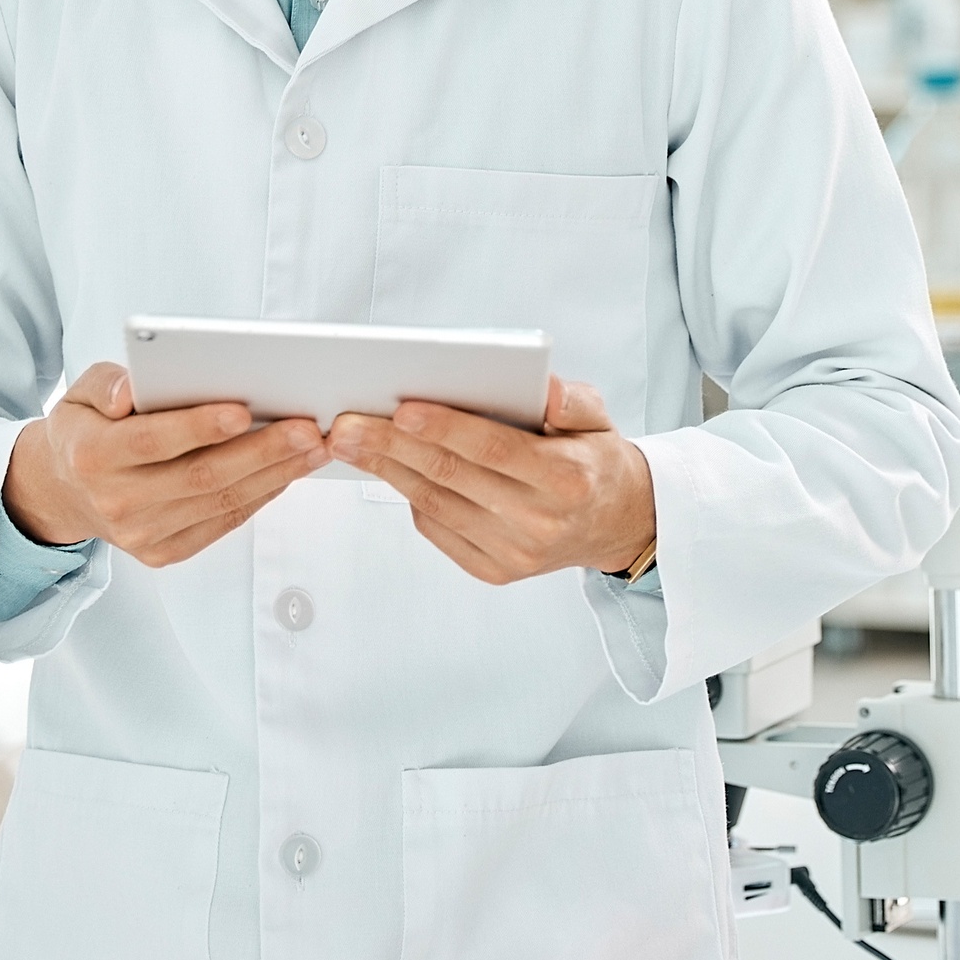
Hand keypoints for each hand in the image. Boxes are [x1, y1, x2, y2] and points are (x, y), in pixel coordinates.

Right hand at [3, 362, 327, 568]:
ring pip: (220, 502)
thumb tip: (128, 392)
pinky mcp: (164, 552)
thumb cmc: (87, 429)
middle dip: (260, 452)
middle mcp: (117, 502)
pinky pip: (223, 522)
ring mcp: (142, 535)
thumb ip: (105, 384)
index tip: (243, 409)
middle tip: (307, 429)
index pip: (152, 441)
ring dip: (275, 474)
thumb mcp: (81, 393)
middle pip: (199, 476)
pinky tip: (289, 471)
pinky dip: (261, 496)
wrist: (67, 490)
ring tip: (314, 447)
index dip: (198, 427)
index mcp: (92, 457)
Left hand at [327, 376, 654, 586]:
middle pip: (452, 477)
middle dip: (392, 447)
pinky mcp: (494, 571)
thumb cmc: (595, 460)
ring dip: (386, 470)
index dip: (446, 429)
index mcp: (566, 479)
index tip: (402, 408)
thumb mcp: (598, 418)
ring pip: (436, 504)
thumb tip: (542, 388)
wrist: (613, 523)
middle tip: (346, 424)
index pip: (494, 450)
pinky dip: (409, 496)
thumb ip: (571, 400)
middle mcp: (539, 522)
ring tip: (350, 442)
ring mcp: (515, 553)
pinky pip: (438, 528)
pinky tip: (387, 468)